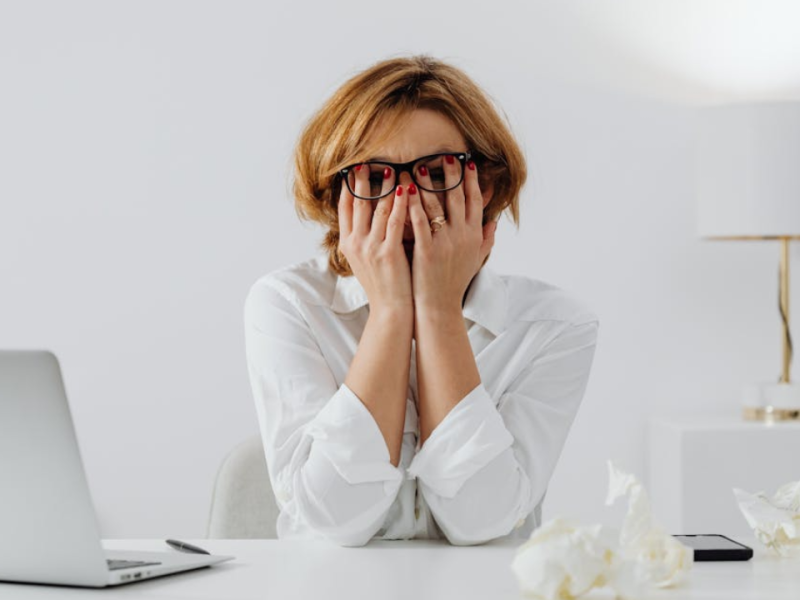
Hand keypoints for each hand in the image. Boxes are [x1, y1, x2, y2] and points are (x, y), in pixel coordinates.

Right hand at [337, 164, 413, 314]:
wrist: (391, 309)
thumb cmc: (383, 284)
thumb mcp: (364, 260)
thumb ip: (363, 237)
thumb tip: (367, 215)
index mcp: (348, 244)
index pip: (345, 208)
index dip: (349, 186)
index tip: (353, 169)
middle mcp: (355, 243)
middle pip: (359, 203)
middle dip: (363, 180)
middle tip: (368, 160)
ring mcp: (371, 248)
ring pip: (378, 208)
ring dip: (385, 186)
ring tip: (391, 168)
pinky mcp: (389, 252)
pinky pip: (395, 221)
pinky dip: (400, 203)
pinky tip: (406, 189)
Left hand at [408, 158, 496, 311]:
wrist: (440, 308)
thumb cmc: (454, 284)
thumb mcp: (476, 260)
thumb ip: (486, 239)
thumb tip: (494, 221)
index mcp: (474, 235)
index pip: (475, 201)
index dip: (471, 180)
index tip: (466, 161)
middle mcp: (462, 236)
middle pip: (458, 197)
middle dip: (452, 174)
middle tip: (445, 154)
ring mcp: (445, 243)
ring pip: (437, 206)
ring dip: (427, 184)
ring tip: (419, 166)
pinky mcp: (427, 251)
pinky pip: (419, 222)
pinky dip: (413, 205)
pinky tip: (406, 190)